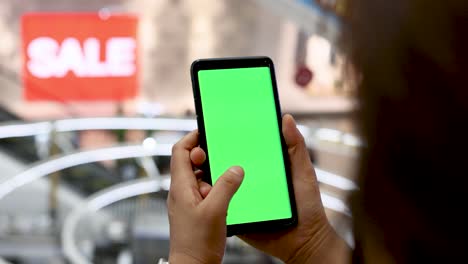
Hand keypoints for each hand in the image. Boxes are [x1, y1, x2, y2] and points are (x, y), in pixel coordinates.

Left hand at [168, 130, 243, 263]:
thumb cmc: (197, 243)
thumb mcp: (216, 210)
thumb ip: (226, 186)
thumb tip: (236, 168)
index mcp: (181, 186)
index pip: (180, 151)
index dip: (192, 138)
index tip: (206, 132)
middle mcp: (180, 191)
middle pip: (188, 161)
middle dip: (205, 156)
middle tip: (221, 157)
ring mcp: (186, 201)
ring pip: (197, 176)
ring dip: (211, 173)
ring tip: (225, 179)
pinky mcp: (193, 210)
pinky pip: (202, 190)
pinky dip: (213, 186)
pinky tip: (225, 194)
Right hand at [192, 115, 348, 262]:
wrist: (304, 240)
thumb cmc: (307, 205)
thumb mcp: (303, 171)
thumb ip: (296, 146)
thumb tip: (286, 118)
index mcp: (262, 167)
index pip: (242, 149)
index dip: (227, 139)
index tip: (214, 128)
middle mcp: (249, 180)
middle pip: (225, 165)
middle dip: (210, 157)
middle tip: (200, 150)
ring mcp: (241, 198)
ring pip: (219, 186)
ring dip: (207, 178)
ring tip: (199, 168)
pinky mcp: (238, 216)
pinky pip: (221, 206)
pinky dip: (212, 200)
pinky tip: (206, 192)